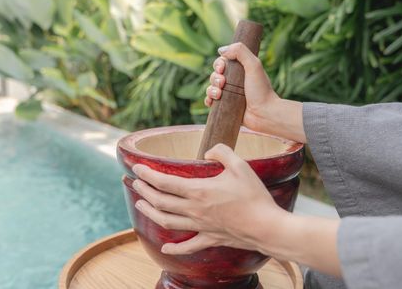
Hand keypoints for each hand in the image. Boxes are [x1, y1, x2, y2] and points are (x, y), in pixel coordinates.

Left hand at [131, 143, 287, 254]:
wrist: (266, 227)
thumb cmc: (254, 196)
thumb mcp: (240, 166)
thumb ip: (222, 152)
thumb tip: (208, 152)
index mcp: (199, 191)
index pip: (165, 182)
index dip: (148, 174)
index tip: (137, 167)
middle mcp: (195, 210)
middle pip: (161, 201)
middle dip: (145, 190)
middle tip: (134, 182)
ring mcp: (201, 226)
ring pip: (168, 221)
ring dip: (150, 212)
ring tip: (140, 203)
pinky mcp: (211, 238)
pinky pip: (189, 246)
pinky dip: (175, 249)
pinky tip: (165, 249)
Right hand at [205, 42, 276, 133]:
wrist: (264, 114)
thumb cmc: (261, 90)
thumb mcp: (254, 65)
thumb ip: (240, 51)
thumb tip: (221, 50)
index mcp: (240, 70)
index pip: (222, 62)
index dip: (218, 64)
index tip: (222, 68)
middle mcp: (234, 81)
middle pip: (215, 74)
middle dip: (214, 77)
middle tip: (223, 83)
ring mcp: (229, 94)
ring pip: (211, 88)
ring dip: (211, 89)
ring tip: (219, 94)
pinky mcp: (225, 106)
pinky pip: (211, 101)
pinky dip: (208, 100)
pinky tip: (212, 101)